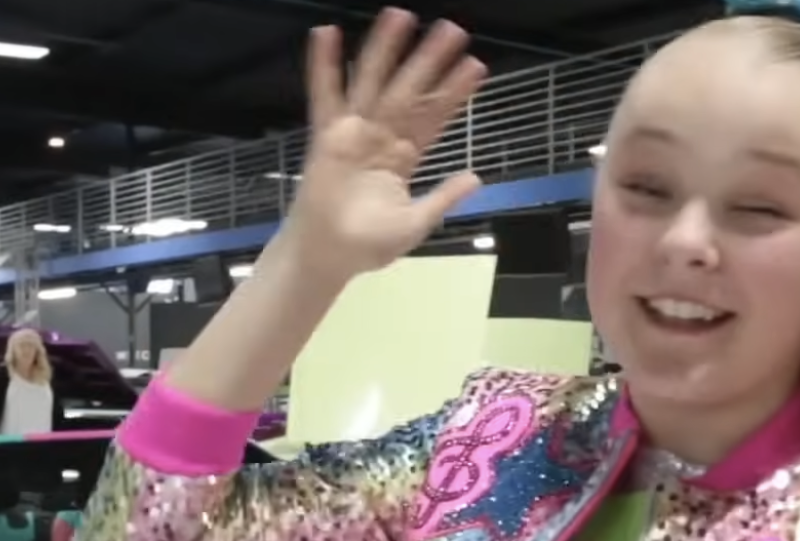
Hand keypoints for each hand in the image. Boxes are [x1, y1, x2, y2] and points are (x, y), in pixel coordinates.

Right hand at [284, 8, 487, 278]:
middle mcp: (381, 136)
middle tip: (453, 28)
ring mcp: (354, 133)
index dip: (454, 92)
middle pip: (410, 90)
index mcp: (404, 156)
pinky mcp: (327, 137)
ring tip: (401, 15)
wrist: (328, 258)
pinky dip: (324, 67)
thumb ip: (442, 198)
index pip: (434, 116)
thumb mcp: (415, 223)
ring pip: (374, 84)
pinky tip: (327, 35)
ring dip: (386, 50)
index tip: (476, 65)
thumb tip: (475, 177)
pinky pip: (325, 97)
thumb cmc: (367, 245)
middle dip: (429, 60)